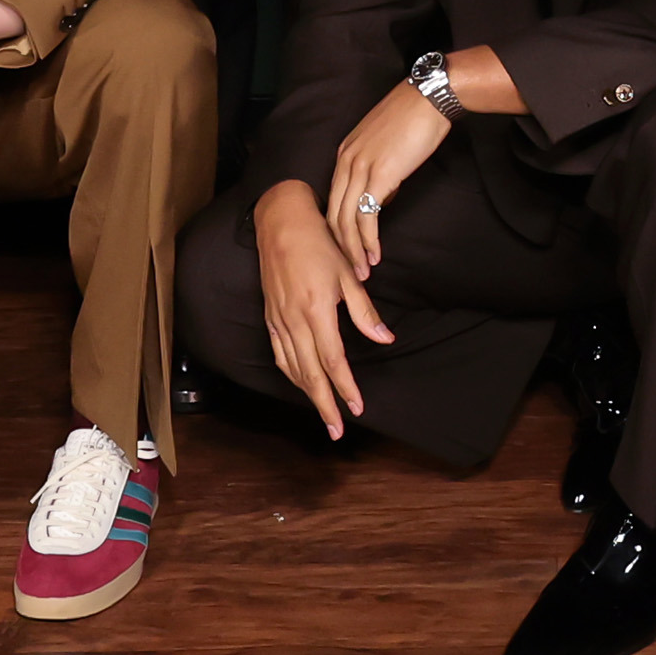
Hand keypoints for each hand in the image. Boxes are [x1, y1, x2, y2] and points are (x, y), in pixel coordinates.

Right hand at [249, 184, 390, 437]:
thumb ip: (365, 312)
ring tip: (324, 414)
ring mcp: (279, 321)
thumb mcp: (348, 275)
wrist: (280, 223)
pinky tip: (303, 383)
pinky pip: (280, 355)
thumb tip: (385, 339)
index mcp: (317, 310)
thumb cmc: (319, 244)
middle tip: (337, 430)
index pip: (333, 360)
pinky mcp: (270, 317)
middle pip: (310, 374)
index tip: (357, 407)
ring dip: (309, 395)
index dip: (346, 387)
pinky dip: (292, 375)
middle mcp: (294, 320)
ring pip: (294, 369)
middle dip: (325, 404)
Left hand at [318, 76, 454, 279]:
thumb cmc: (413, 119)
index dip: (338, 229)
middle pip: (333, 215)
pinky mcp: (379, 176)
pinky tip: (375, 254)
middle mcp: (346, 162)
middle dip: (341, 247)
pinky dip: (368, 240)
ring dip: (353, 250)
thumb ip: (379, 172)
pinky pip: (366, 217)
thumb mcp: (386, 147)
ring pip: (346, 221)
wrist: (428, 99)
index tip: (346, 250)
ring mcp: (360, 168)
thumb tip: (382, 198)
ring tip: (362, 271)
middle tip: (350, 272)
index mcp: (345, 154)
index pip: (333, 200)